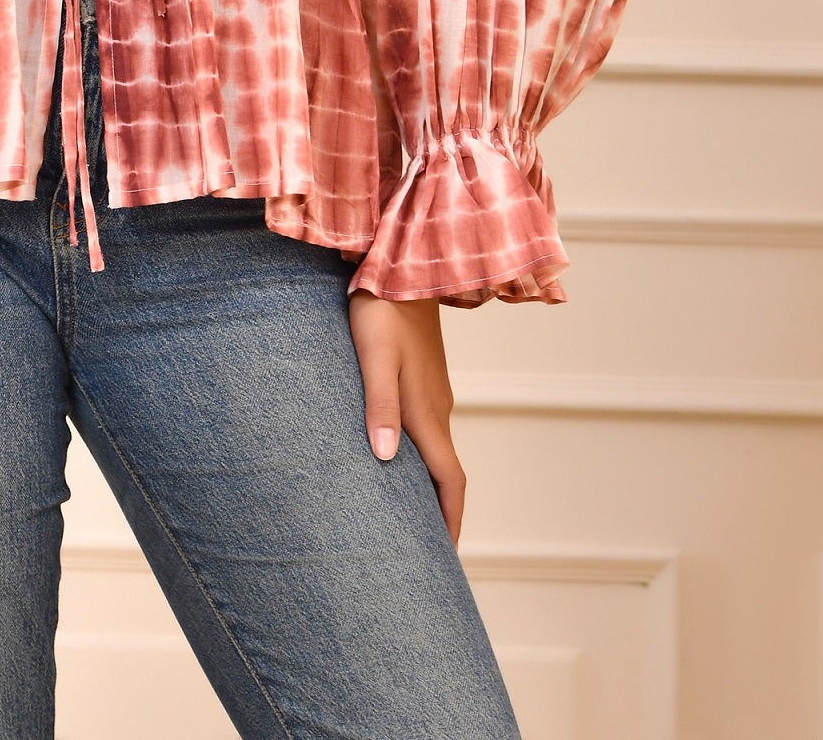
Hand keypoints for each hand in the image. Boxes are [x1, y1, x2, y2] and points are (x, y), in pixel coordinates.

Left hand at [347, 290, 466, 544]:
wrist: (403, 263)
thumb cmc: (381, 308)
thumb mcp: (374, 355)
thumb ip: (380, 404)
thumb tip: (384, 458)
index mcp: (426, 411)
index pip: (448, 480)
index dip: (449, 520)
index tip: (444, 559)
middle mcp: (436, 407)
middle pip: (446, 472)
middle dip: (441, 513)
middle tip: (426, 550)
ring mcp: (433, 390)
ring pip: (436, 449)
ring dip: (430, 484)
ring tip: (409, 512)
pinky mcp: (423, 375)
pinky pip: (429, 427)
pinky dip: (421, 455)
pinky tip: (398, 455)